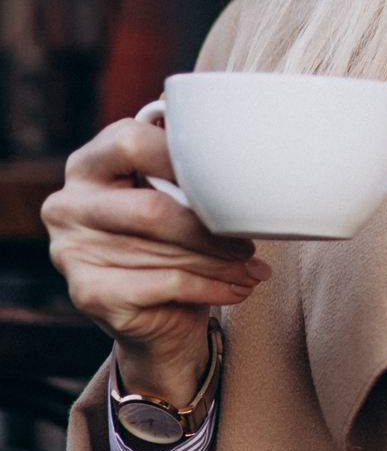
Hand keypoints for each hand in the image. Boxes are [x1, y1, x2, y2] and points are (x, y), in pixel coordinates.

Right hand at [44, 116, 270, 400]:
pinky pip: (166, 284)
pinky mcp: (87, 293)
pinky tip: (236, 288)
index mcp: (88, 164)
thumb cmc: (168, 236)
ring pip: (166, 252)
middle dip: (212, 230)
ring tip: (253, 268)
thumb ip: (185, 164)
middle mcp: (68, 204)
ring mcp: (71, 250)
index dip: (185, 159)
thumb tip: (236, 142)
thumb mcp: (172, 192)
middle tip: (250, 242)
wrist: (152, 308)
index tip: (231, 179)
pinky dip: (211, 287)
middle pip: (154, 209)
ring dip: (222, 263)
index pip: (132, 143)